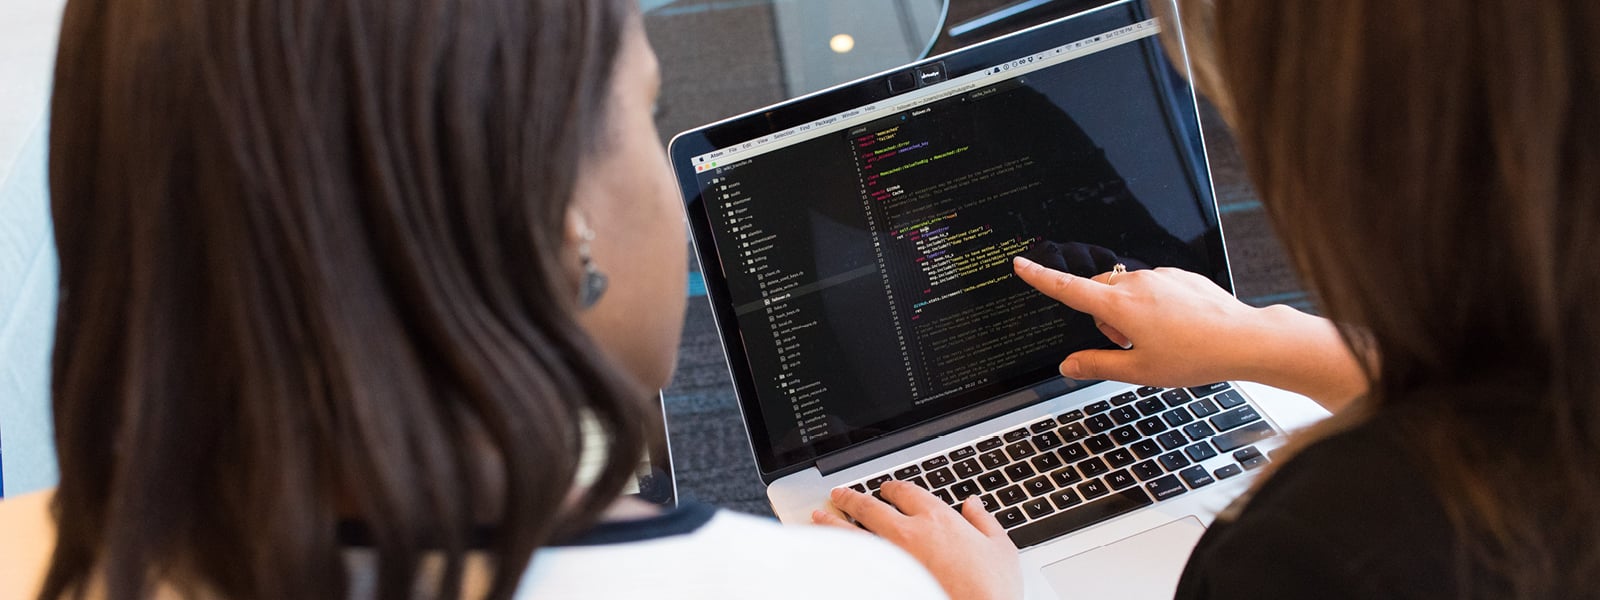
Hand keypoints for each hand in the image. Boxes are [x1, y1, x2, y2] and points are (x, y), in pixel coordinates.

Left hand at [813, 482, 1020, 599]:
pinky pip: (853, 560)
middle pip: (871, 506)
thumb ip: (985, 522)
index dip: (893, 488)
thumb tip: (974, 505)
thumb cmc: (990, 590)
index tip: (885, 489)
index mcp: (938, 519)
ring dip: (833, 521)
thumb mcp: (1001, 550)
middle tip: (840, 495)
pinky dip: (838, 552)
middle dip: (852, 498)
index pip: (907, 492)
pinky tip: (829, 551)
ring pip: (853, 531)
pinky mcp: (883, 580)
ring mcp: (891, 557)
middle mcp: (909, 533)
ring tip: (820, 515)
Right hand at [1012, 256, 1365, 409]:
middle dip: (1103, 317)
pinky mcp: (1179, 276)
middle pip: (1099, 293)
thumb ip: (1096, 365)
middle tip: (1129, 346)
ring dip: (1129, 313)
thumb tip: (1068, 365)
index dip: (1040, 278)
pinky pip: (1152, 287)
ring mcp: (1160, 276)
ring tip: (1160, 340)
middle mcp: (1136, 283)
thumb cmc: (1194, 356)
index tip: (1021, 264)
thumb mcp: (1138, 371)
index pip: (1068, 289)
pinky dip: (1153, 305)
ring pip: (1126, 291)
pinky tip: (1178, 328)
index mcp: (1119, 306)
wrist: (1244, 339)